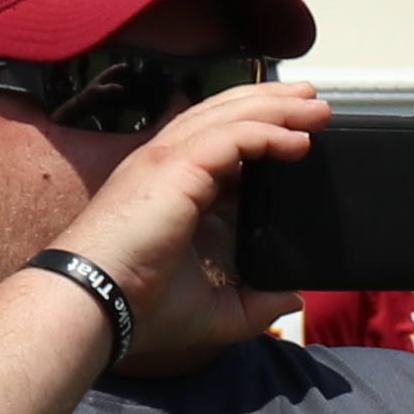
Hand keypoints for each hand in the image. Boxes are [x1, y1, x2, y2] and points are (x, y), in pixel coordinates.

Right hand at [57, 77, 328, 359]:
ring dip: (277, 108)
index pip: (222, 145)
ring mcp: (168, 162)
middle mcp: (168, 168)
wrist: (97, 305)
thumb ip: (255, 305)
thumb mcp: (213, 311)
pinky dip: (267, 131)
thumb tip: (290, 300)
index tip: (301, 133)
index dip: (260, 131)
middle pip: (225, 118)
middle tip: (313, 102)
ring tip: (316, 106)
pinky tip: (299, 139)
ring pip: (229, 117)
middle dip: (272, 104)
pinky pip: (232, 136)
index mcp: (174, 192)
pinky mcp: (175, 167)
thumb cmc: (137, 308)